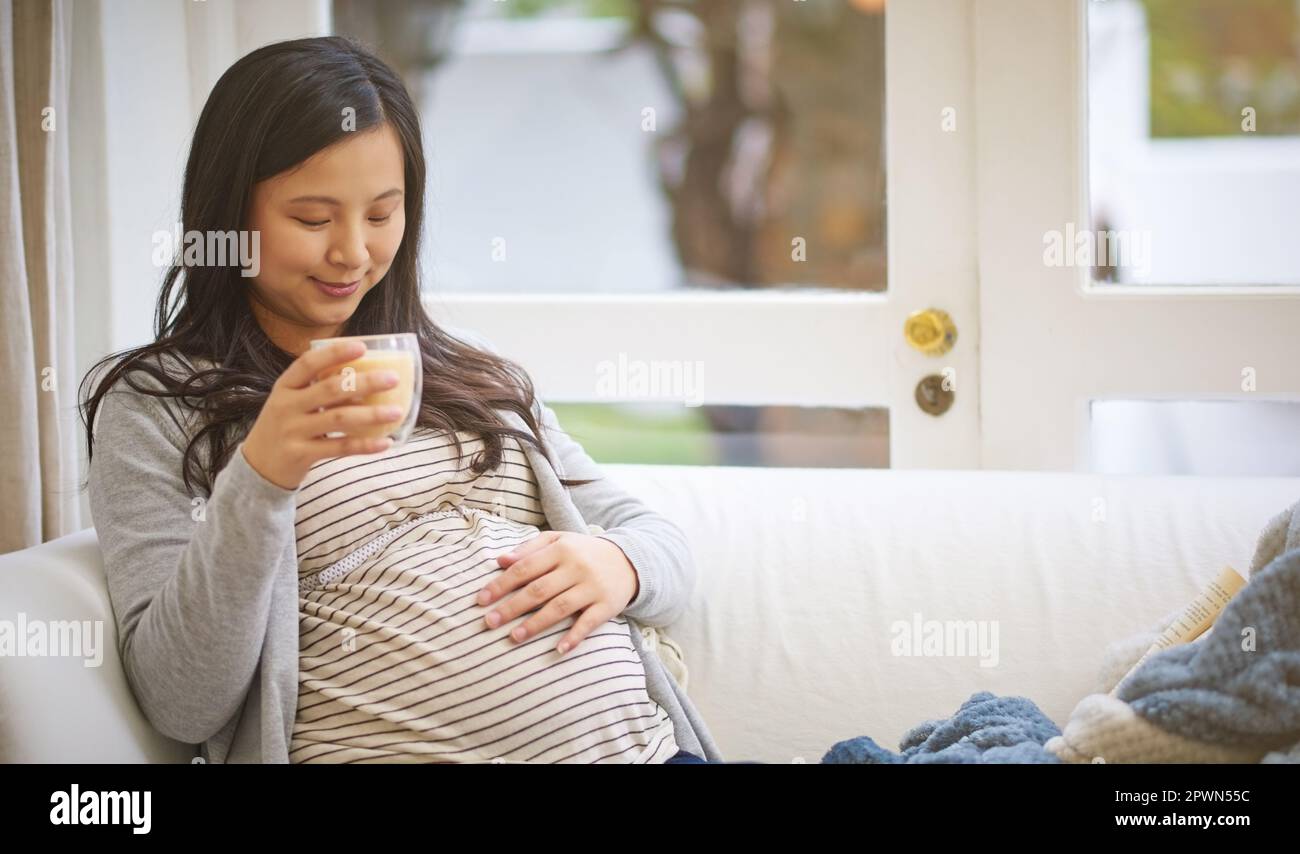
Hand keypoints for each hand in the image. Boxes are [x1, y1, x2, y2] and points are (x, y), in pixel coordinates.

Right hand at [240, 340, 407, 489]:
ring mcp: (293, 431)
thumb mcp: (291, 402)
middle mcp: (286, 406)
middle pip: (330, 389)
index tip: (362, 346)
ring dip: (371, 414)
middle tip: (393, 378)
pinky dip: (364, 445)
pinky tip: (385, 442)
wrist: (257, 466)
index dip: (335, 353)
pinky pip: (339, 448)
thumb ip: (318, 390)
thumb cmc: (284, 426)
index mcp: (285, 386)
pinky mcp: (301, 454)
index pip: (308, 363)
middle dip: (365, 382)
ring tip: (397, 411)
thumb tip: (366, 378)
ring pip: (339, 419)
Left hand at [476, 531, 640, 655]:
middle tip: (489, 623)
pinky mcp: (607, 605)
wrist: (629, 560)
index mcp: (560, 550)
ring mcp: (592, 587)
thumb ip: (529, 549)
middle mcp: (576, 568)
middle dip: (511, 607)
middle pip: (538, 590)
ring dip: (536, 624)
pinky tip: (558, 650)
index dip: (501, 584)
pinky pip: (589, 623)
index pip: (524, 568)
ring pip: (560, 607)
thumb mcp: (559, 541)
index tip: (480, 600)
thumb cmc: (584, 552)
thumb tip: (500, 561)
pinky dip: (574, 637)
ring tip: (513, 638)